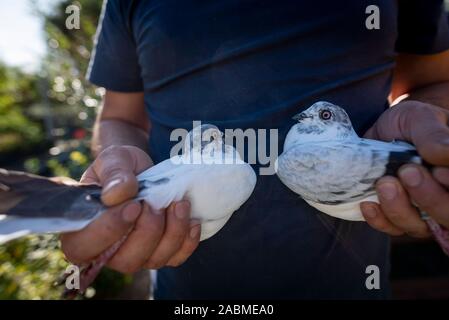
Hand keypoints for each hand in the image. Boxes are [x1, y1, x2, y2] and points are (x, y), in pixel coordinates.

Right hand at [60, 145, 200, 272]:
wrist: (143, 170)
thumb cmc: (121, 167)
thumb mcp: (114, 158)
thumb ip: (113, 173)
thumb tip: (117, 194)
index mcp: (83, 229)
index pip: (83, 247)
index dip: (108, 231)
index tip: (133, 205)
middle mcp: (107, 250)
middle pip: (125, 261)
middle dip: (147, 231)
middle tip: (155, 204)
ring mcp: (136, 255)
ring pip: (154, 262)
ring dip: (172, 233)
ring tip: (179, 204)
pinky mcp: (160, 253)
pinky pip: (176, 259)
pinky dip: (187, 242)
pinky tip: (192, 220)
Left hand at [361, 101, 448, 236]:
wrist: (382, 129)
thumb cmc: (411, 122)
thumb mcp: (421, 118)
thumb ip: (435, 136)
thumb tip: (447, 153)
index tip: (437, 170)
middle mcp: (446, 197)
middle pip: (448, 215)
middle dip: (429, 198)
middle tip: (406, 172)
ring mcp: (422, 211)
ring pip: (419, 227)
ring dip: (400, 209)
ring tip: (384, 183)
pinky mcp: (396, 216)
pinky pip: (391, 228)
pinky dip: (379, 219)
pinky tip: (368, 204)